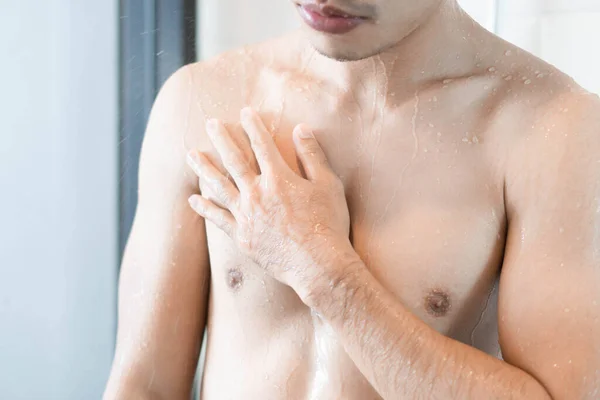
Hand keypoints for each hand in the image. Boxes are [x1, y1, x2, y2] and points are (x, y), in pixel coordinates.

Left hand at [187, 107, 354, 297]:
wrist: (318, 265)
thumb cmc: (328, 224)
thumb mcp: (328, 185)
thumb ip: (312, 156)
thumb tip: (300, 129)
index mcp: (279, 178)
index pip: (262, 145)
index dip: (253, 126)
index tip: (245, 112)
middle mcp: (257, 194)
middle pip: (235, 160)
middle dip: (222, 139)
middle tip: (209, 124)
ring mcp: (246, 216)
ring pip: (219, 186)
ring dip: (204, 169)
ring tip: (191, 155)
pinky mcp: (242, 237)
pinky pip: (218, 219)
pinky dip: (205, 208)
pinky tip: (194, 199)